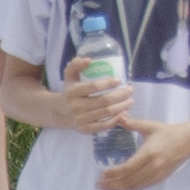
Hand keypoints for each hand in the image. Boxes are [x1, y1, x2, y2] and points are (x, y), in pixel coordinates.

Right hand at [19, 72, 140, 138]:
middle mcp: (76, 106)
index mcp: (73, 92)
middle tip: (130, 90)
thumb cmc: (69, 91)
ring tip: (130, 101)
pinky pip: (104, 126)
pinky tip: (124, 113)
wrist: (58, 113)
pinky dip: (116, 120)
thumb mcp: (69, 76)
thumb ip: (76, 65)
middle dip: (121, 95)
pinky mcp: (85, 130)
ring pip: (106, 113)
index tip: (119, 80)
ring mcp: (81, 119)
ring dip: (122, 107)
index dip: (108, 83)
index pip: (93, 87)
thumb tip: (88, 59)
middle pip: (104, 101)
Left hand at [92, 125, 189, 189]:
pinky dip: (130, 189)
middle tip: (99, 185)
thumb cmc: (168, 132)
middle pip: (129, 180)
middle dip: (113, 184)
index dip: (114, 173)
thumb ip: (133, 123)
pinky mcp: (161, 178)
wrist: (189, 141)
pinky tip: (121, 188)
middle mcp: (153, 166)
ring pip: (135, 186)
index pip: (128, 167)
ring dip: (119, 189)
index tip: (102, 175)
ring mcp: (157, 174)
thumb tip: (119, 116)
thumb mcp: (150, 126)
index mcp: (149, 152)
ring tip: (106, 189)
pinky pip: (143, 187)